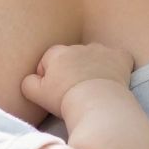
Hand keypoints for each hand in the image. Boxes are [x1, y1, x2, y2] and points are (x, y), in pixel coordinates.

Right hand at [19, 43, 133, 116]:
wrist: (95, 101)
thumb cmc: (64, 99)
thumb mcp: (36, 94)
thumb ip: (28, 83)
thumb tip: (31, 79)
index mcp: (57, 52)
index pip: (48, 60)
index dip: (49, 77)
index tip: (54, 92)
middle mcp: (79, 47)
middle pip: (71, 57)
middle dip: (71, 70)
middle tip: (73, 91)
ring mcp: (101, 50)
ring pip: (94, 56)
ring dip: (92, 67)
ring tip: (92, 87)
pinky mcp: (120, 57)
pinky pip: (119, 57)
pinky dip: (116, 65)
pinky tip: (113, 78)